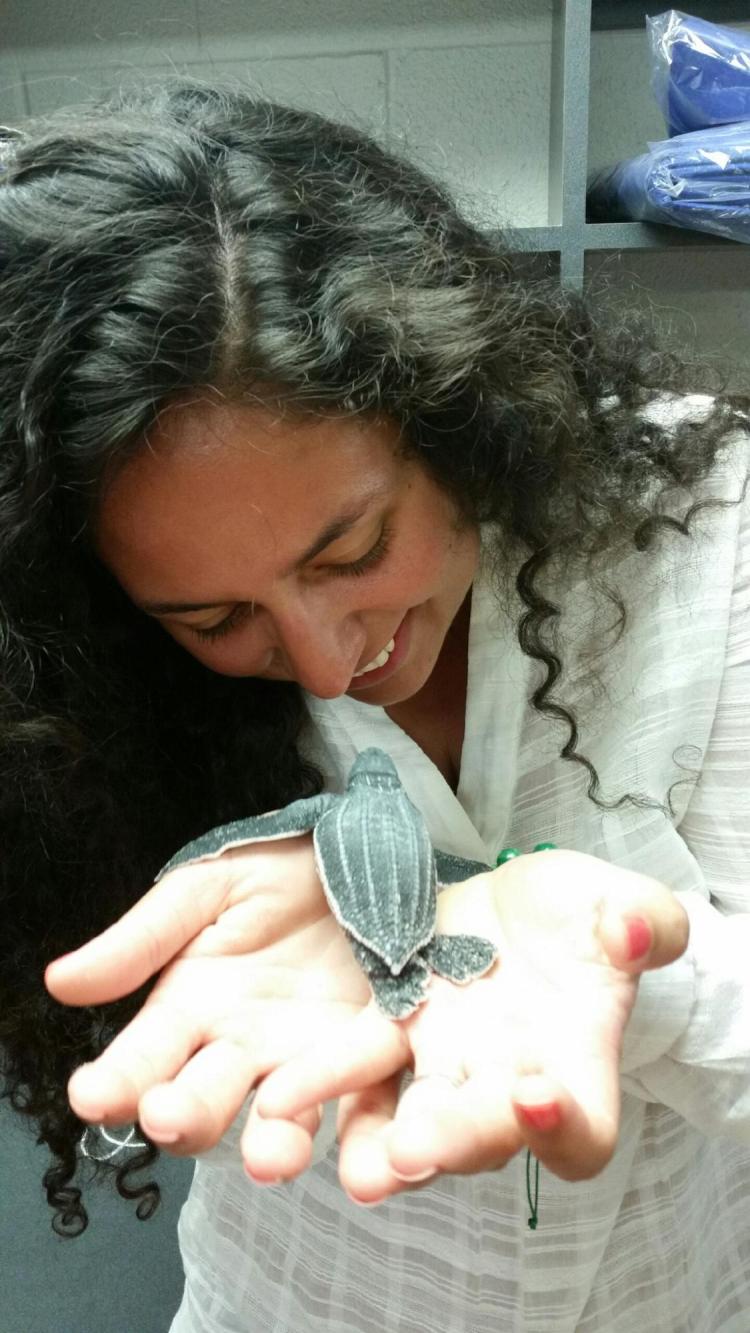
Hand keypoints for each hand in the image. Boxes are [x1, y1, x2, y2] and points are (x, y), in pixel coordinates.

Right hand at [45, 835, 370, 1173]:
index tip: (94, 1095)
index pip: (140, 1060)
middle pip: (201, 1104)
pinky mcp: (369, 1064)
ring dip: (272, 1146)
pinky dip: (360, 1135)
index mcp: (188, 1009)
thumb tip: (62, 982)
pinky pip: (362, 1106)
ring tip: (272, 1156)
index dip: (114, 1081)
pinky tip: (360, 1150)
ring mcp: (303, 1064)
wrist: (365, 851)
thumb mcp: (206, 889)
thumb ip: (143, 938)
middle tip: (169, 1115)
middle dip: (183, 1117)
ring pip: (279, 1125)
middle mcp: (239, 1050)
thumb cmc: (277, 868)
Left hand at [253, 849, 688, 1202]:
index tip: (538, 1094)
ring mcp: (443, 1063)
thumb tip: (629, 930)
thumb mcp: (628, 908)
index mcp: (577, 1069)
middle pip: (481, 1134)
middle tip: (411, 1149)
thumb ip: (642, 922)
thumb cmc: (591, 918)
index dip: (563, 1127)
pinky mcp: (391, 1028)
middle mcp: (505, 1085)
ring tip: (339, 1156)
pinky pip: (356, 1064)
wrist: (532, 906)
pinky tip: (282, 1096)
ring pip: (409, 1113)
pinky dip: (323, 1081)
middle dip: (448, 1140)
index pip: (580, 1129)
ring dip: (372, 1136)